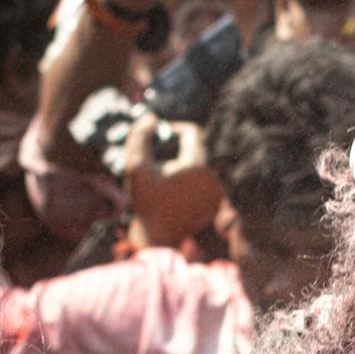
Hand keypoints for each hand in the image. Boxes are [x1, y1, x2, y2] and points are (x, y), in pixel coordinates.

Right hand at [123, 113, 224, 249]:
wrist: (158, 235)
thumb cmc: (145, 201)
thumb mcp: (135, 166)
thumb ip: (139, 137)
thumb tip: (151, 118)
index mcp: (197, 165)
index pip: (193, 132)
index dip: (176, 129)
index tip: (162, 136)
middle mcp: (214, 176)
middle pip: (199, 148)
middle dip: (181, 148)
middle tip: (163, 156)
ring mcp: (219, 190)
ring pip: (204, 164)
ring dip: (187, 164)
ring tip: (169, 179)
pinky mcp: (219, 201)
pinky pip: (208, 180)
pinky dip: (194, 180)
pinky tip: (178, 192)